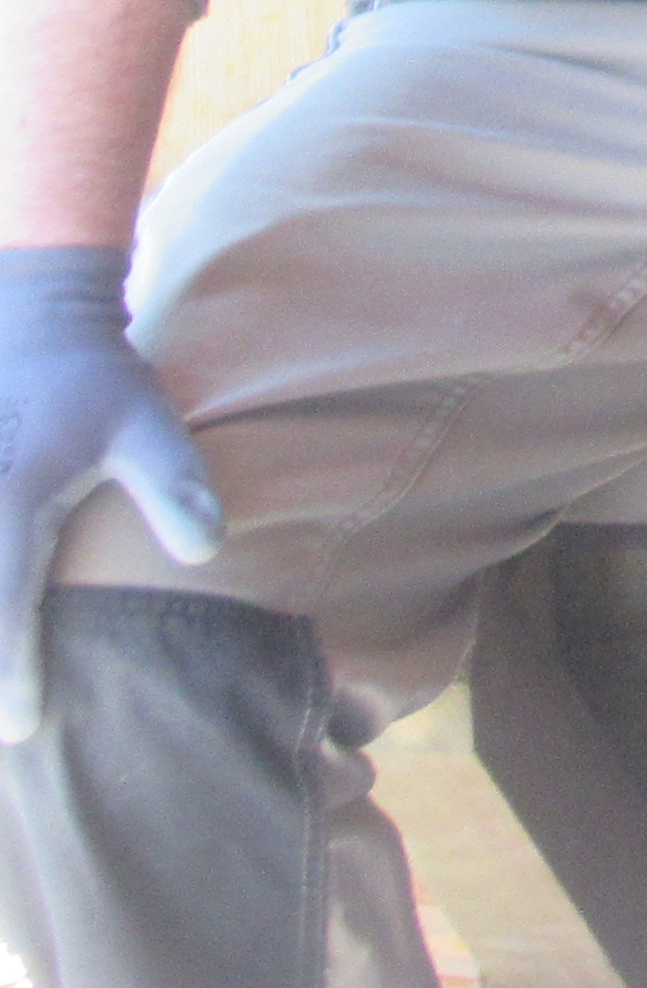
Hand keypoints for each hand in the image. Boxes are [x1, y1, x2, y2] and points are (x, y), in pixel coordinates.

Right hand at [0, 247, 224, 741]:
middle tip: (6, 744)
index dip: (7, 675)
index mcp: (8, 505)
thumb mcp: (145, 419)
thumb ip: (174, 483)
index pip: (0, 609)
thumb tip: (207, 549)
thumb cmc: (97, 379)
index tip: (23, 728)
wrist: (32, 321)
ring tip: (1, 725)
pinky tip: (1, 638)